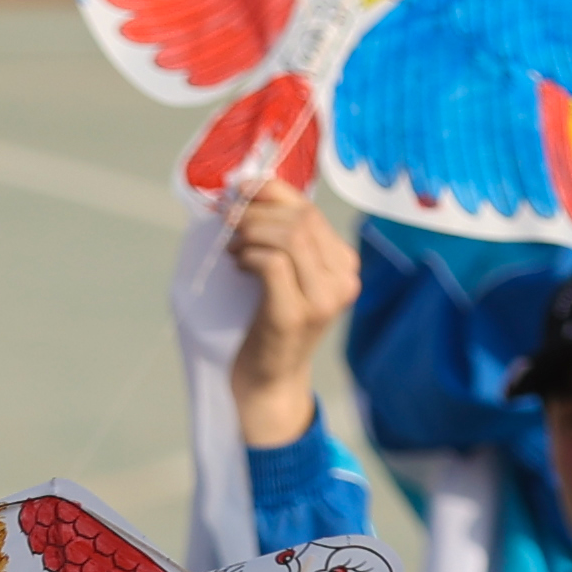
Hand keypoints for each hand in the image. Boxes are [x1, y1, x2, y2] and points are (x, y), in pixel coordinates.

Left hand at [222, 181, 359, 452]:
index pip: (310, 210)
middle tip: (226, 219)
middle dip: (255, 211)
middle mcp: (344, 279)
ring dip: (250, 232)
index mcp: (344, 264)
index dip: (272, 191)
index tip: (240, 188)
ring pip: (288, 237)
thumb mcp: (285, 276)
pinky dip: (249, 255)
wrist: (270, 383)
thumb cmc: (270, 325)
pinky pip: (272, 263)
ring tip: (231, 246)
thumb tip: (248, 188)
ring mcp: (324, 299)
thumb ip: (281, 238)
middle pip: (300, 219)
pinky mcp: (296, 314)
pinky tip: (238, 265)